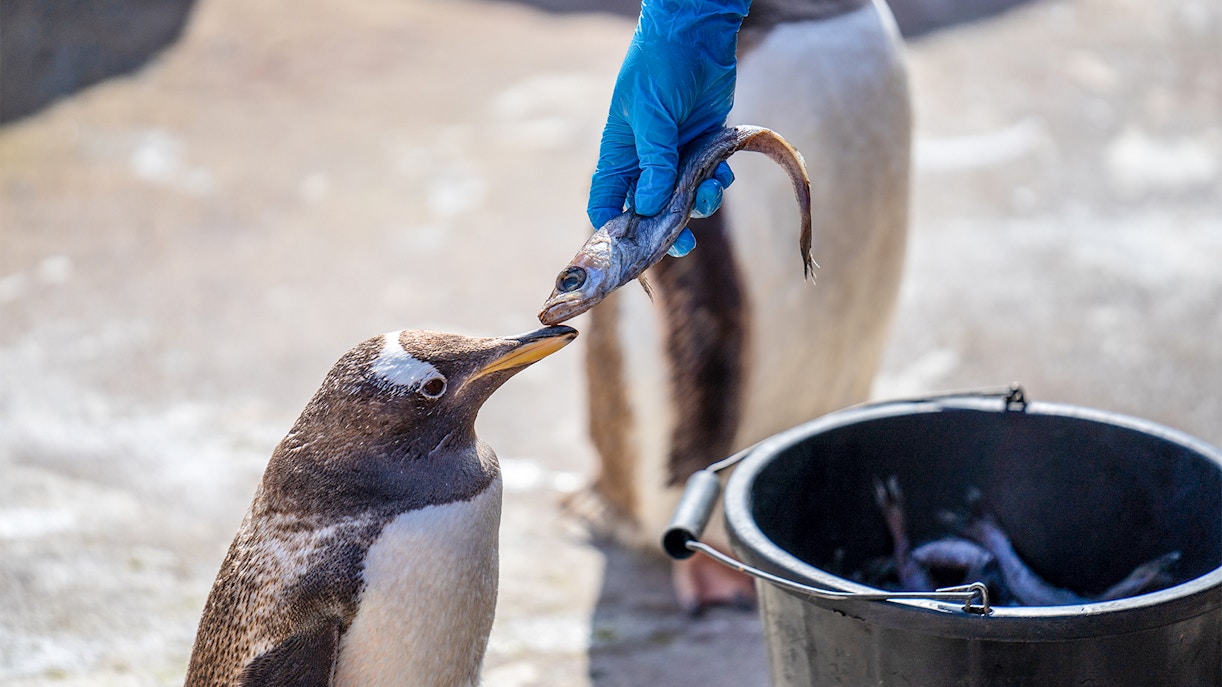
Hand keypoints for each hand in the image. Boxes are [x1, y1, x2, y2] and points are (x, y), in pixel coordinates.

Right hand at [588, 0, 750, 250]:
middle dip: (665, 230)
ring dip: (699, 203)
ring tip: (710, 192)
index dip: (614, 229)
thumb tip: (650, 207)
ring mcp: (675, 154)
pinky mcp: (703, 144)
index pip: (607, 202)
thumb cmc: (660, 69)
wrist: (696, 34)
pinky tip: (723, 172)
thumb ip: (654, 162)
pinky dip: (717, 181)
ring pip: (684, 197)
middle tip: (683, 244)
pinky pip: (709, 177)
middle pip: (649, 211)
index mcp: (620, 155)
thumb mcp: (652, 116)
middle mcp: (645, 160)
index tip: (631, 249)